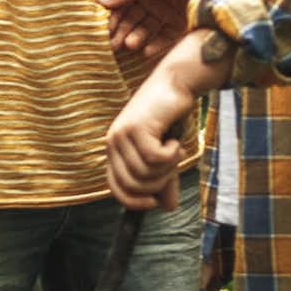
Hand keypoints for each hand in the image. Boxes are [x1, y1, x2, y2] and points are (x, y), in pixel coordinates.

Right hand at [98, 0, 220, 57]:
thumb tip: (99, 1)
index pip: (121, 2)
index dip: (112, 15)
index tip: (103, 29)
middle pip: (132, 18)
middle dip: (122, 30)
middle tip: (113, 44)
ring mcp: (167, 12)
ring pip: (145, 29)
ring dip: (136, 38)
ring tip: (130, 44)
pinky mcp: (181, 25)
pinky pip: (163, 38)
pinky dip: (154, 45)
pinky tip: (145, 51)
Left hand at [107, 71, 196, 211]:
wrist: (177, 83)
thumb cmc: (171, 118)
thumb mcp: (166, 154)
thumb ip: (165, 179)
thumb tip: (169, 207)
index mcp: (115, 150)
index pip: (116, 188)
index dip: (134, 201)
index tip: (154, 202)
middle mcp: (113, 142)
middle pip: (132, 184)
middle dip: (158, 184)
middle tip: (172, 165)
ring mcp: (122, 134)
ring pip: (144, 173)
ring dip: (168, 168)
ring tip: (175, 149)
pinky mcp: (136, 127)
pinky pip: (155, 158)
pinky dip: (171, 155)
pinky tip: (176, 140)